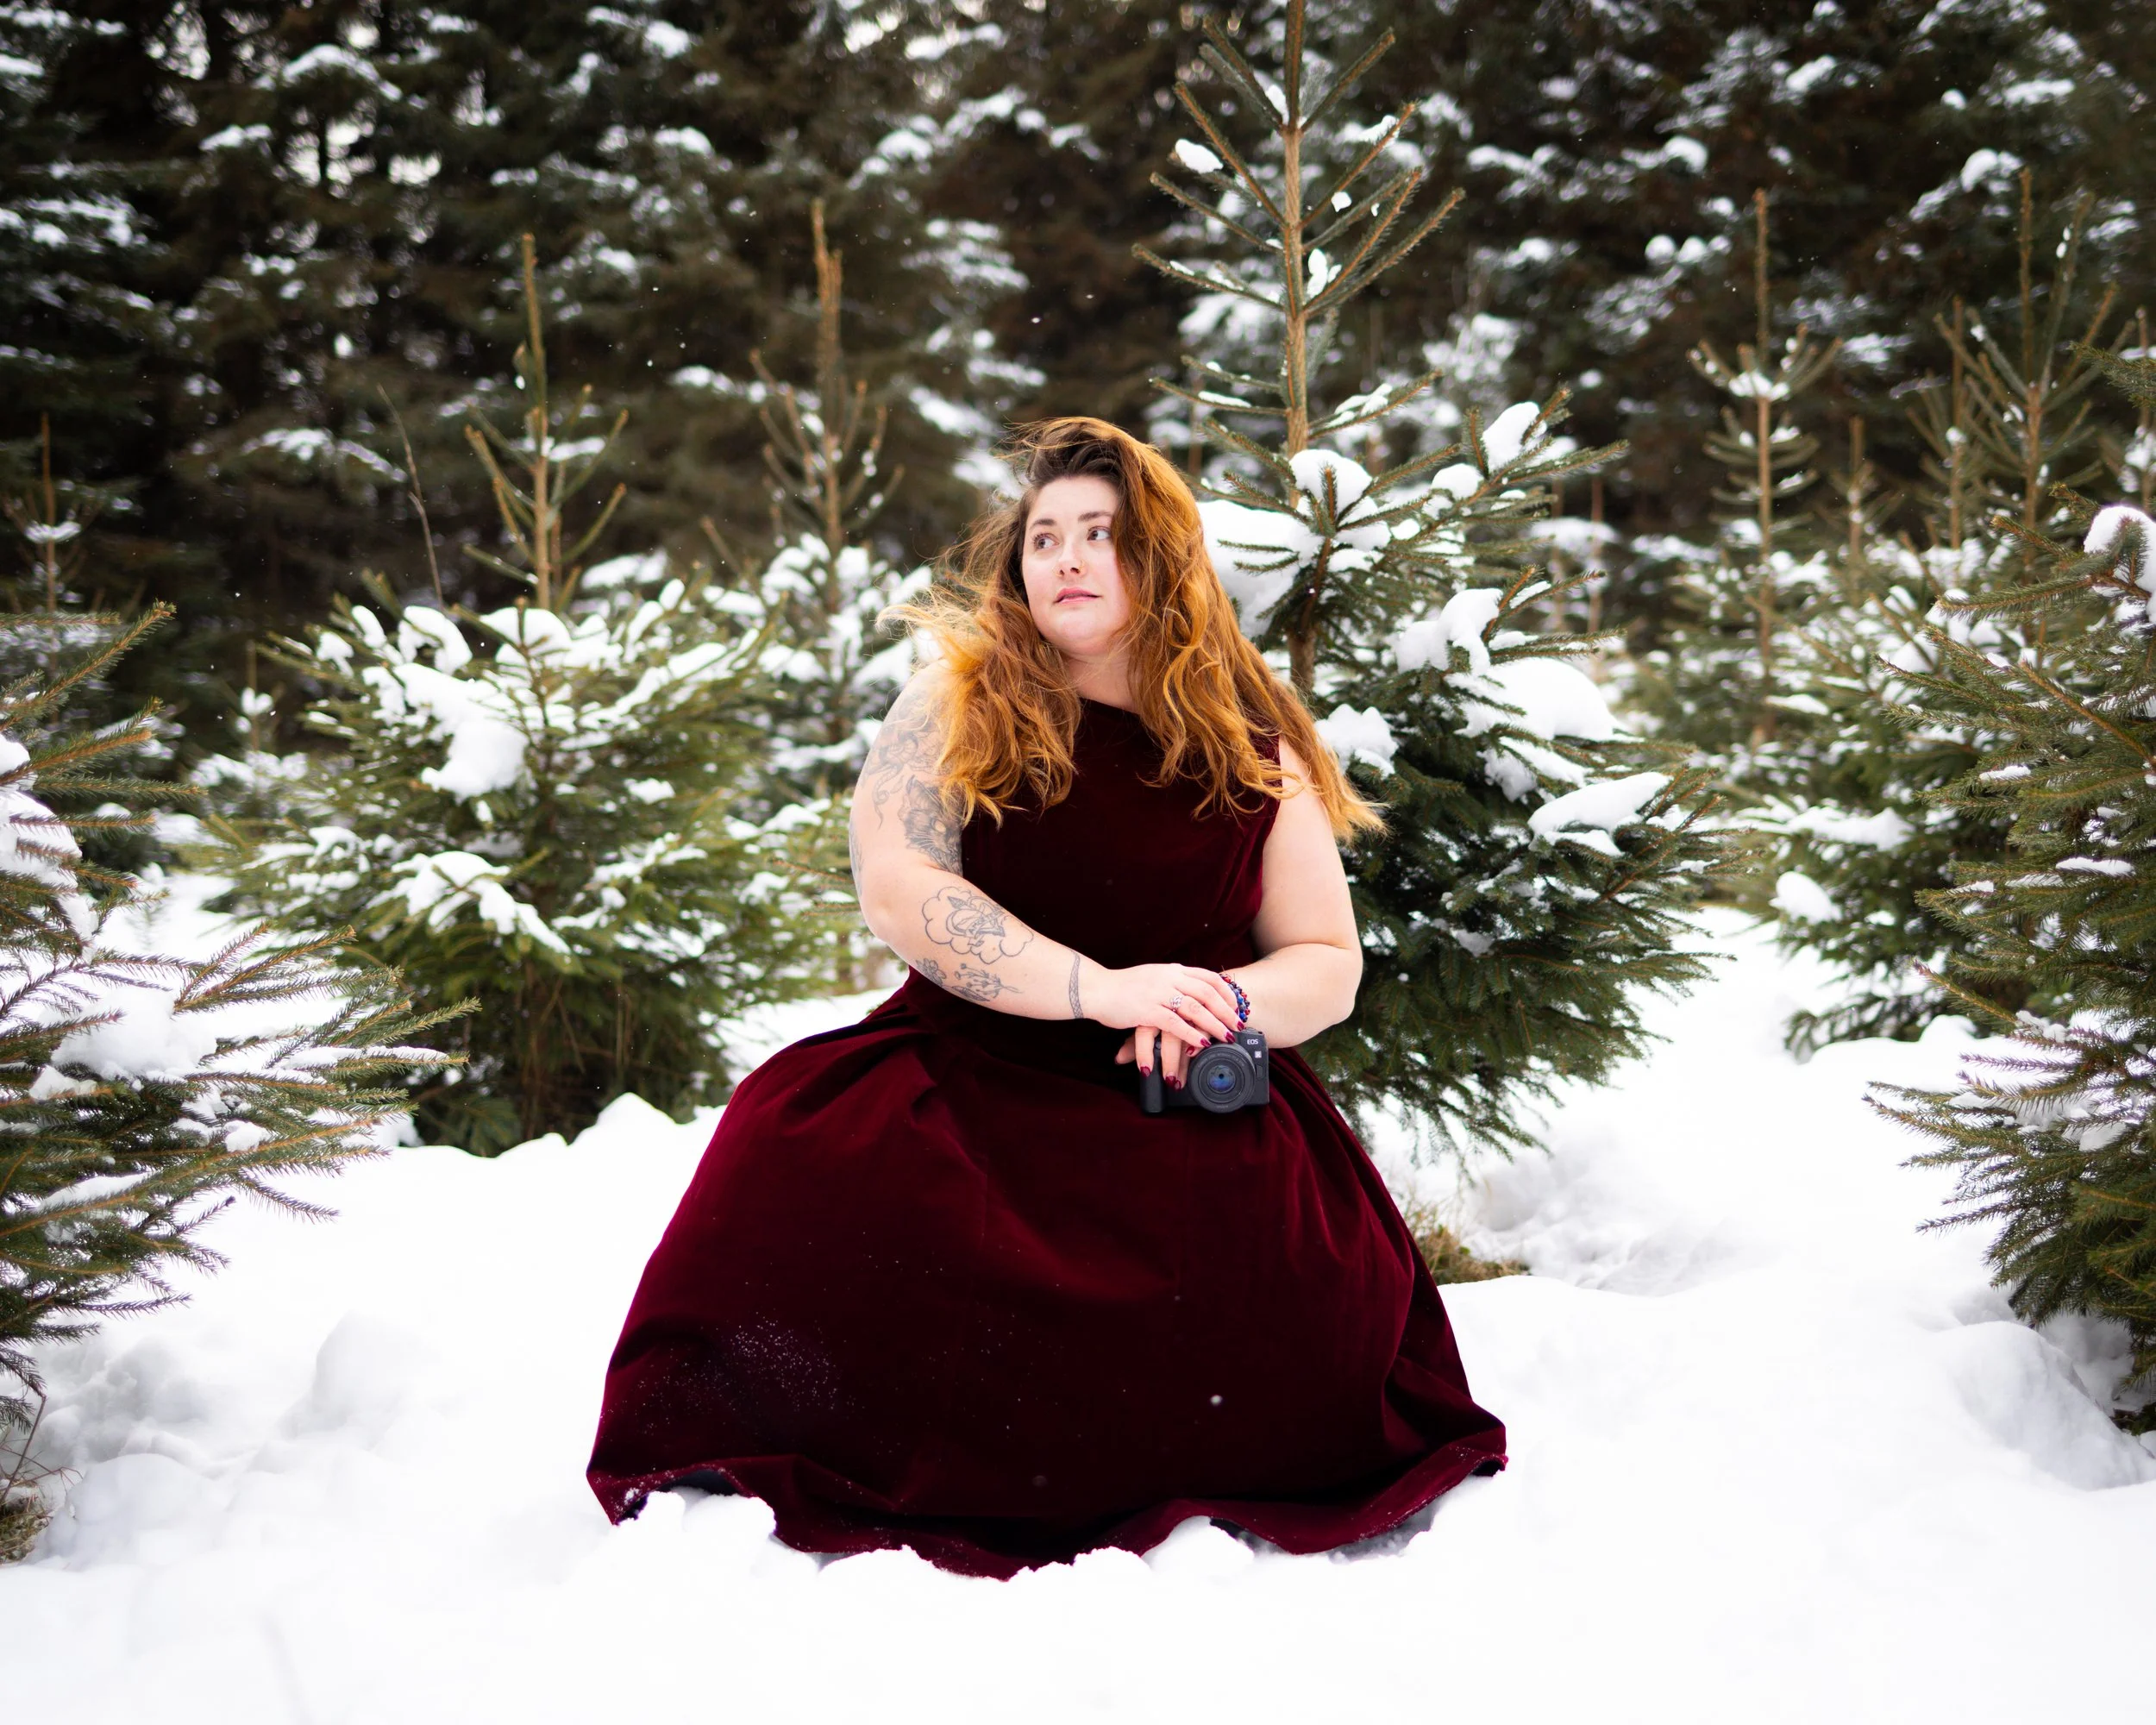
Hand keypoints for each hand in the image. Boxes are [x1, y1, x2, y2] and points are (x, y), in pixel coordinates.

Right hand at [1093, 962, 1241, 1090]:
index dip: (1226, 993)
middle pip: (1207, 993)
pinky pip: (1174, 1023)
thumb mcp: (1152, 977)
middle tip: (1238, 1025)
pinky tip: (1200, 1045)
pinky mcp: (1147, 1011)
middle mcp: (1168, 978)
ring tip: (1226, 1038)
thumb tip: (1189, 993)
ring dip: (1214, 1024)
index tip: (1236, 1006)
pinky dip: (1190, 1034)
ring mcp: (1157, 993)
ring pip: (1195, 1008)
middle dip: (1226, 1011)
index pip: (1208, 977)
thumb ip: (1171, 982)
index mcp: (1172, 970)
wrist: (1096, 988)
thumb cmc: (1122, 987)